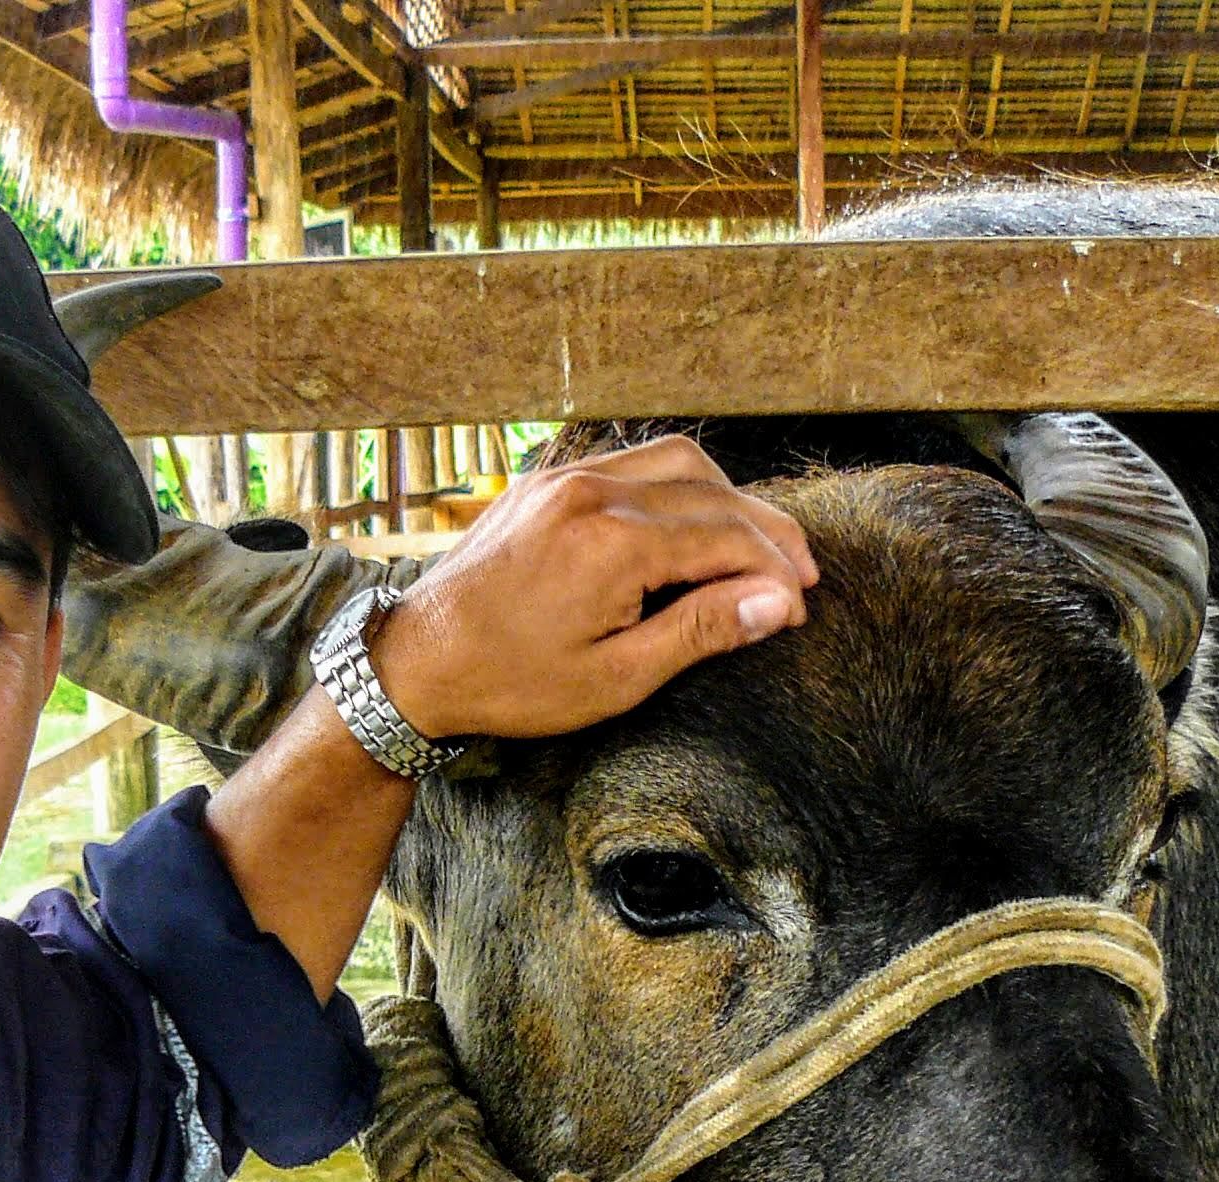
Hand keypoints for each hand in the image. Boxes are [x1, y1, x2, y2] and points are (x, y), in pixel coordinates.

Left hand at [366, 435, 816, 741]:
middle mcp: (593, 494)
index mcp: (614, 544)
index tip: (800, 607)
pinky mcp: (546, 481)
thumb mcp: (617, 676)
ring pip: (676, 461)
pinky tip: (690, 525)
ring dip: (726, 497)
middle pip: (713, 492)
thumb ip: (701, 630)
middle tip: (800, 574)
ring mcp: (565, 478)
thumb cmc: (512, 682)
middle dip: (766, 532)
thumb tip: (778, 603)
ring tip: (754, 546)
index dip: (776, 572)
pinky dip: (675, 486)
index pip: (728, 539)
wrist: (418, 661)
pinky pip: (630, 464)